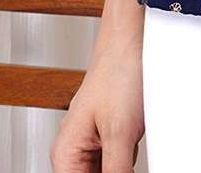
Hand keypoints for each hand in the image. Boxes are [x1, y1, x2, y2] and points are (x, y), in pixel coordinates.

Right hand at [49, 35, 144, 170]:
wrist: (133, 41)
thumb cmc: (119, 74)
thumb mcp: (119, 134)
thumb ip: (116, 172)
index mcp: (66, 154)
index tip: (121, 172)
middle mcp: (75, 150)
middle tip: (127, 164)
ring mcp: (94, 141)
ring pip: (105, 172)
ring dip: (121, 170)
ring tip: (129, 146)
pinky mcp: (112, 134)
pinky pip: (118, 162)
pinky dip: (128, 163)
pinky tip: (135, 154)